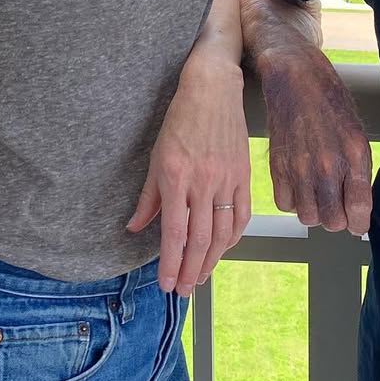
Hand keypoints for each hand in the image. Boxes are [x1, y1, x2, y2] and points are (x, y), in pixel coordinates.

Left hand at [127, 58, 250, 295]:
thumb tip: (135, 227)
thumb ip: (148, 197)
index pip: (175, 233)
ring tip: (200, 277)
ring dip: (212, 261)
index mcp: (176, 177)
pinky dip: (233, 236)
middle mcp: (203, 181)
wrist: (212, 89)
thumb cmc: (180, 119)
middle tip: (183, 290)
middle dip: (191, 271)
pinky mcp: (244, 173)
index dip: (170, 264)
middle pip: (200, 240)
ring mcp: (227, 178)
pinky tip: (224, 248)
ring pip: (223, 233)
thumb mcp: (156, 157)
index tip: (165, 284)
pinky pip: (242, 214)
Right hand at [260, 44, 371, 234]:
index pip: (359, 212)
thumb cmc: (329, 100)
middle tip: (336, 204)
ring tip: (317, 192)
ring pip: (308, 218)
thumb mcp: (356, 132)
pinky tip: (299, 183)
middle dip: (337, 218)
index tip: (356, 221)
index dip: (359, 223)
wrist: (295, 75)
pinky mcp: (277, 165)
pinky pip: (285, 203)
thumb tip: (358, 207)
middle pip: (332, 222)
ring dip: (314, 210)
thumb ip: (358, 171)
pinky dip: (292, 199)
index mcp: (354, 154)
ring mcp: (300, 166)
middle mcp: (327, 164)